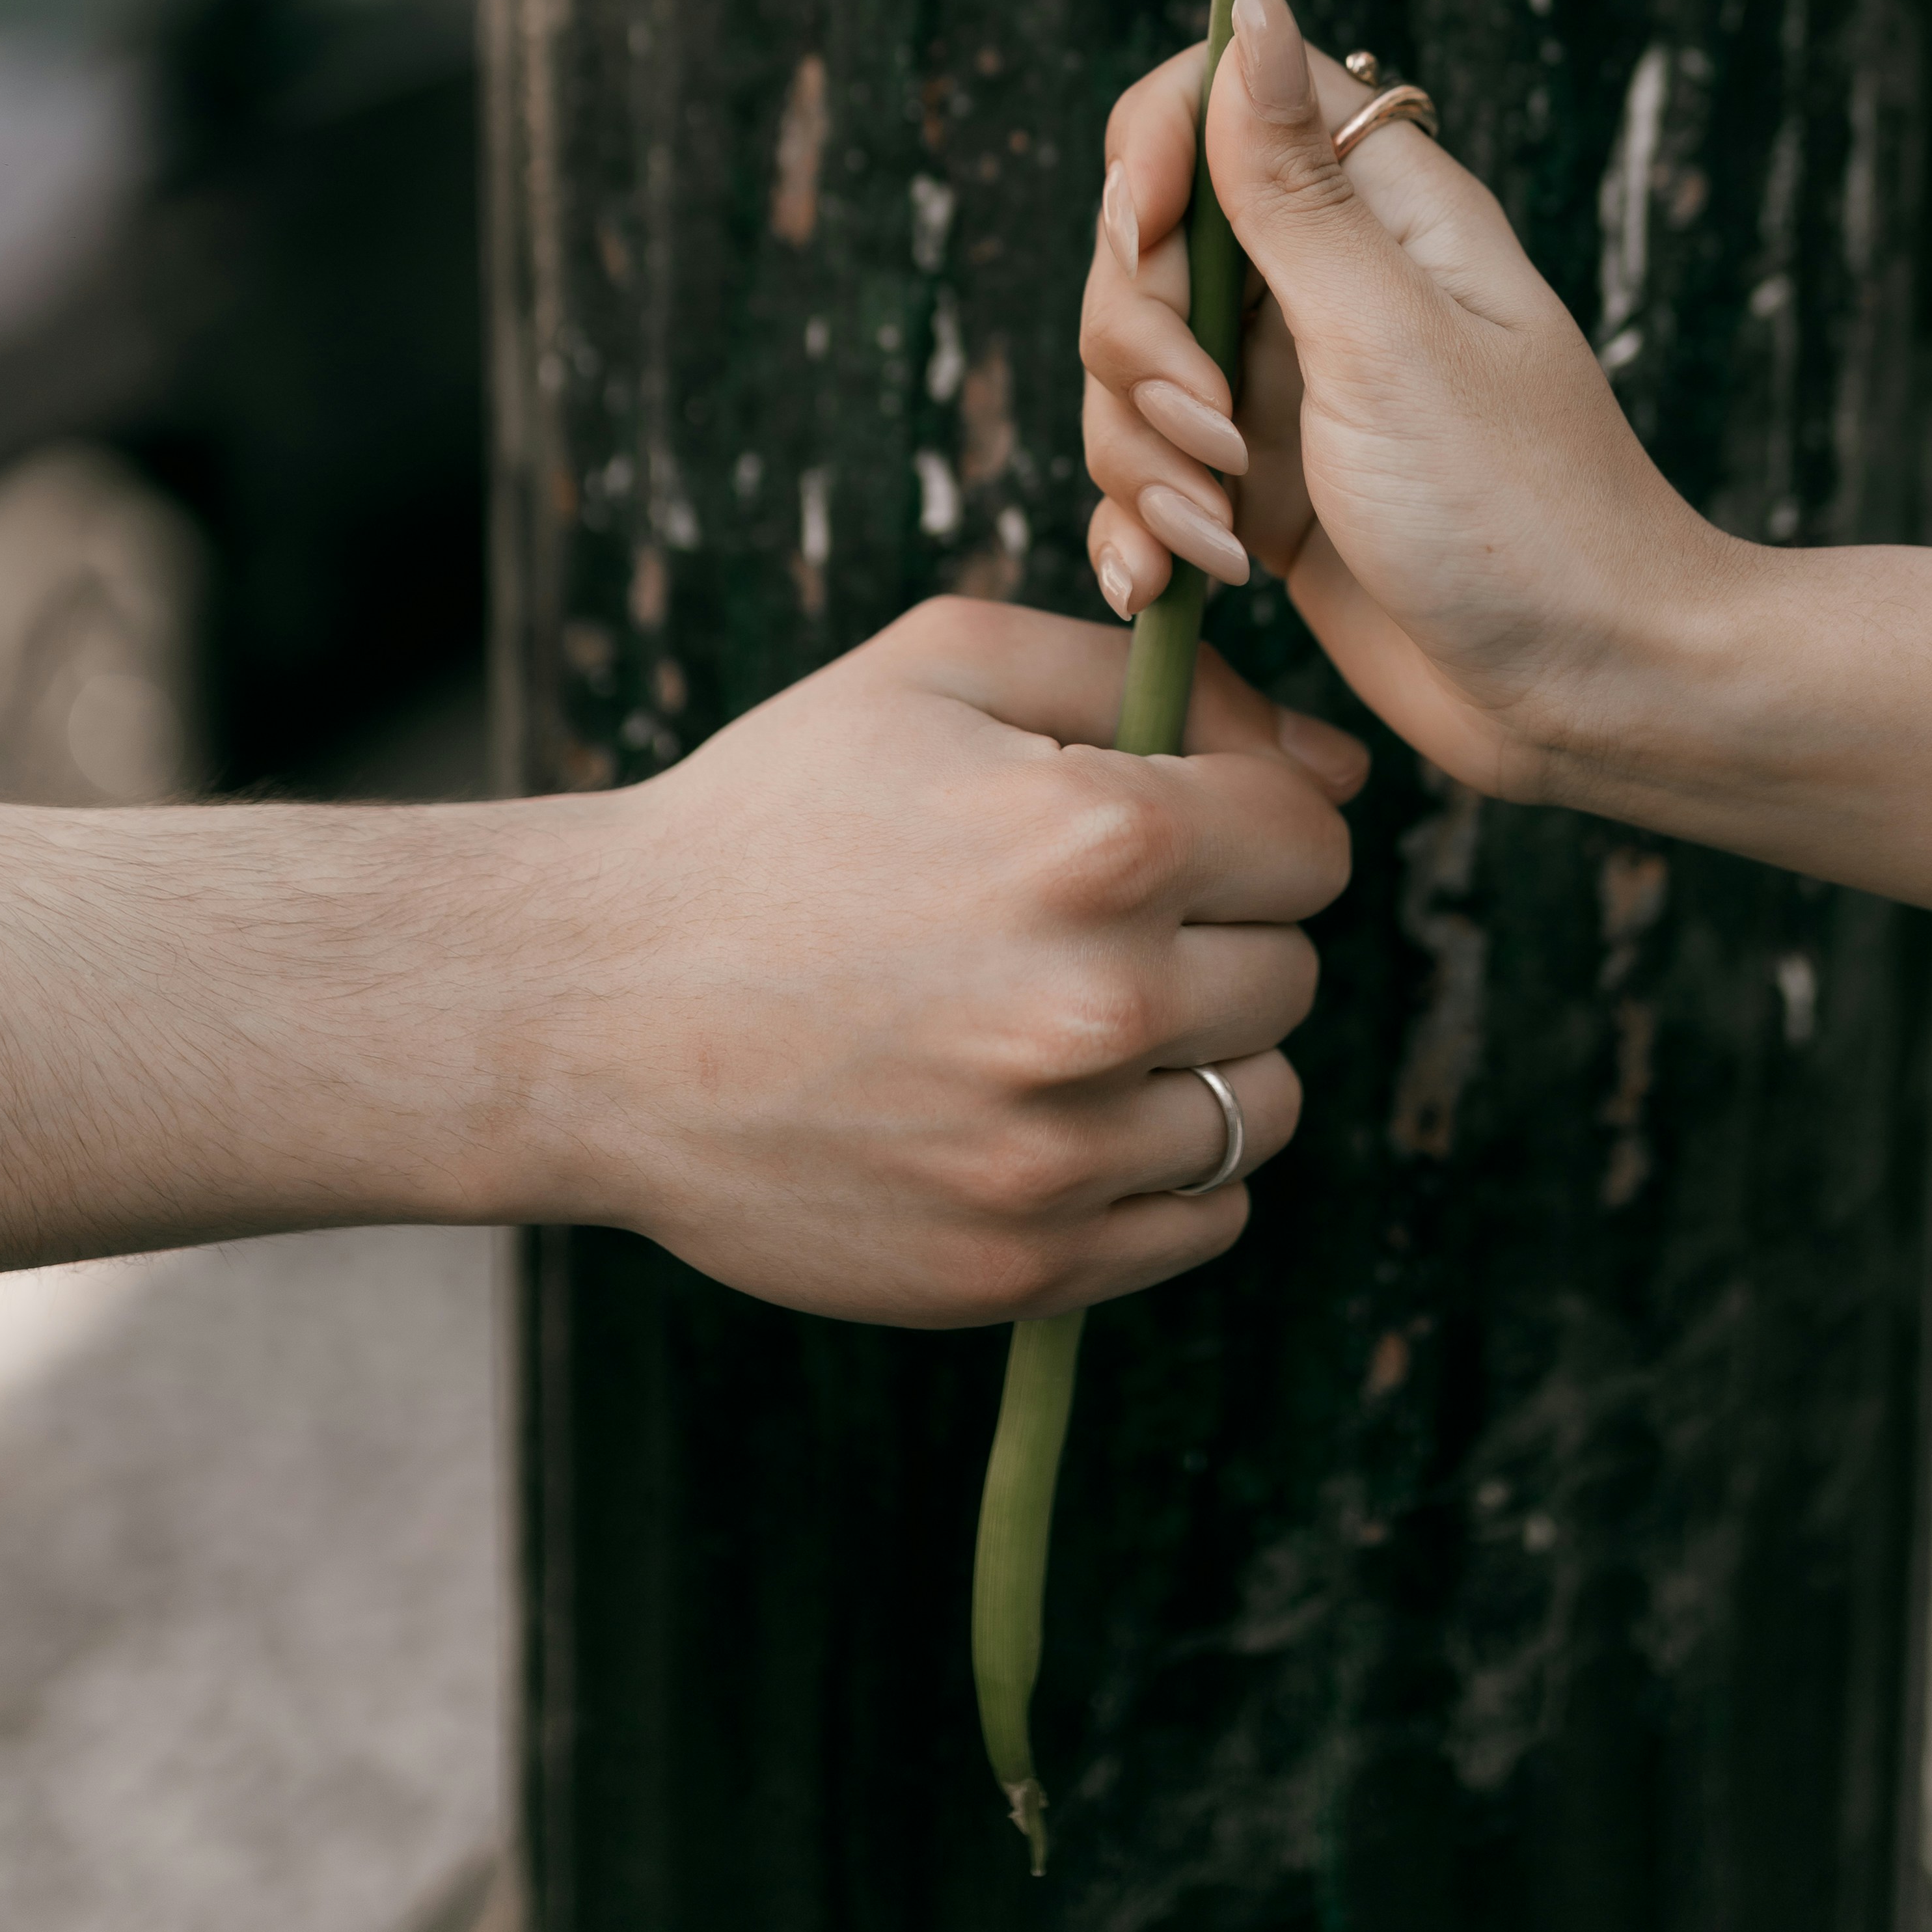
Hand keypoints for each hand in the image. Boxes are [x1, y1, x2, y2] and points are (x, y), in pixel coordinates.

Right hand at [543, 598, 1362, 1326]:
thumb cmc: (773, 816)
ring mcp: (1063, 1149)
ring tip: (1067, 1020)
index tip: (1162, 829)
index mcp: (1099, 838)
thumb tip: (1336, 763)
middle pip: (1292, 971)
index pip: (1310, 839)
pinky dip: (1156, 1171)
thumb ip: (1156, 682)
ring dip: (1198, 1059)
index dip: (1244, 822)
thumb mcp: (940, 669)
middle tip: (1081, 925)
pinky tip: (1051, 1111)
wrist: (595, 1008)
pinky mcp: (1026, 1262)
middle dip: (1216, 935)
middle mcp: (1101, 1001)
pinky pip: (1203, 1220)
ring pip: (1261, 1104)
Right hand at [1079, 0, 1725, 799]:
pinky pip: (1147, 480)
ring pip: (1129, 374)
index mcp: (1379, 213)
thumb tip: (1249, 5)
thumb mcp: (1387, 337)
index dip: (1151, 162)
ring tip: (1225, 540)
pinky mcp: (1264, 492)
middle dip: (1143, 349)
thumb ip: (1292, 186)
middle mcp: (1325, 286)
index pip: (1209, 104)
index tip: (1145, 243)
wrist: (1592, 699)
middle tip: (1220, 436)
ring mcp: (1289, 391)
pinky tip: (1167, 586)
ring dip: (1146, 461)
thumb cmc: (1522, 517)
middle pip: (1142, 251)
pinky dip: (1142, 531)